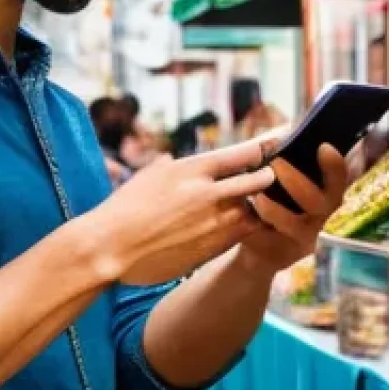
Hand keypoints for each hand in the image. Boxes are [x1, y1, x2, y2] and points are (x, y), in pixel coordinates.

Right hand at [86, 139, 275, 285]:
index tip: (278, 141)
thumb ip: (170, 164)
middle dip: (269, 177)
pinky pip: (243, 234)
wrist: (111, 247)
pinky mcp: (214, 248)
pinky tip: (248, 225)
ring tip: (261, 203)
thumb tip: (174, 158)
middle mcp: (209, 193)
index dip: (264, 146)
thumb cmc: (124, 208)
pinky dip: (248, 228)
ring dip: (260, 206)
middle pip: (259, 180)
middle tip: (272, 176)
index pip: (243, 153)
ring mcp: (214, 223)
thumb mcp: (149, 174)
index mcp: (194, 169)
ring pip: (255, 210)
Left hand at [237, 144, 346, 277]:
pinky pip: (271, 239)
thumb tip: (286, 130)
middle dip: (297, 181)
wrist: (260, 246)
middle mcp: (324, 216)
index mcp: (327, 193)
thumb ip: (291, 160)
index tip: (323, 147)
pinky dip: (256, 226)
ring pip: (294, 223)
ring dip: (272, 207)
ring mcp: (308, 237)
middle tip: (276, 164)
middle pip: (322, 201)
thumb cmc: (276, 203)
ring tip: (255, 195)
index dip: (335, 165)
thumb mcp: (285, 181)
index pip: (340, 178)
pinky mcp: (287, 254)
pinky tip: (246, 216)